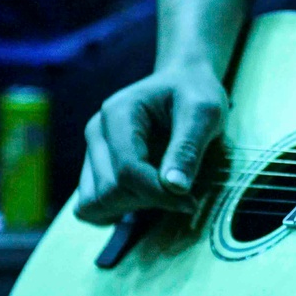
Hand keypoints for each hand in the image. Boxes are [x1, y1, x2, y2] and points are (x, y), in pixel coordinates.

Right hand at [75, 61, 227, 223]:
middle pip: (110, 191)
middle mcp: (97, 131)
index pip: (128, 170)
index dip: (159, 195)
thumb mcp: (205, 113)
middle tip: (181, 193)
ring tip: (161, 194)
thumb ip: (188, 147)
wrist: (183, 83)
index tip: (191, 202)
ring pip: (94, 203)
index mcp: (118, 113)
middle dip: (147, 201)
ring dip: (130, 208)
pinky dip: (114, 212)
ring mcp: (92, 150)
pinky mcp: (94, 166)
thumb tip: (175, 188)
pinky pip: (90, 206)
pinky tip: (143, 200)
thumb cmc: (196, 94)